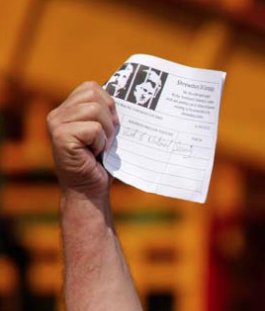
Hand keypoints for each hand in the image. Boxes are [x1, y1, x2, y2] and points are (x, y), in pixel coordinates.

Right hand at [47, 82, 117, 196]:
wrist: (90, 190)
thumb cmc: (101, 162)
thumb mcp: (106, 132)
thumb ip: (107, 112)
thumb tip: (128, 94)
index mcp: (67, 109)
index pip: (92, 87)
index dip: (109, 105)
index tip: (110, 127)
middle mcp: (57, 114)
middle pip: (94, 94)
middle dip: (109, 118)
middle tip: (106, 139)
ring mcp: (56, 124)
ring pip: (95, 109)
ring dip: (106, 131)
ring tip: (100, 147)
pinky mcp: (60, 137)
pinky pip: (94, 129)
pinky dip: (101, 142)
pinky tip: (94, 154)